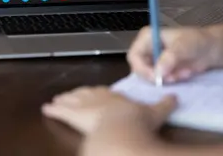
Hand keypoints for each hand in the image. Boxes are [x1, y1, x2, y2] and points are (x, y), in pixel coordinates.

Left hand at [42, 86, 176, 135]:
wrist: (123, 129)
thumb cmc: (138, 123)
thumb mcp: (156, 113)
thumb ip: (165, 105)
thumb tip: (176, 98)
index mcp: (118, 97)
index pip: (107, 92)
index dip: (101, 93)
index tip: (98, 92)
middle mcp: (100, 98)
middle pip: (87, 93)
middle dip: (80, 94)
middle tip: (72, 93)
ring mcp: (86, 105)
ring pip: (72, 100)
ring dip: (65, 99)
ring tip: (58, 99)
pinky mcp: (74, 115)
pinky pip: (60, 111)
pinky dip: (52, 109)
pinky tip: (45, 108)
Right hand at [127, 26, 217, 83]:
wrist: (216, 49)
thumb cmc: (200, 41)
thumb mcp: (185, 46)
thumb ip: (170, 57)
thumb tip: (157, 73)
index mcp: (148, 37)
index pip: (134, 56)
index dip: (142, 69)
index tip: (157, 78)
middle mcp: (148, 48)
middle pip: (140, 69)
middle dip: (158, 76)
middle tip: (175, 77)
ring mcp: (155, 60)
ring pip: (151, 77)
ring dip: (169, 79)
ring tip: (184, 72)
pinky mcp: (163, 70)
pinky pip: (161, 81)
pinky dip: (174, 81)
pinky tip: (186, 73)